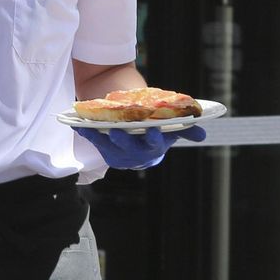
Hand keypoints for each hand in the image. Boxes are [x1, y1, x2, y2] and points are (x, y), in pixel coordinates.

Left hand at [75, 125, 206, 169]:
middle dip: (123, 140)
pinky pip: (94, 142)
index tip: (154, 129)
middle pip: (128, 147)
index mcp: (153, 147)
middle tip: (116, 130)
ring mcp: (118, 153)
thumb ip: (184, 129)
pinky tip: (78, 126)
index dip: (154, 138)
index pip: (154, 144)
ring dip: (99, 138)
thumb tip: (201, 135)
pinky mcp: (104, 150)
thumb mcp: (170, 129)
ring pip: (108, 147)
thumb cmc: (155, 130)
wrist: (137, 136)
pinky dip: (86, 134)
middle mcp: (135, 154)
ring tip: (91, 127)